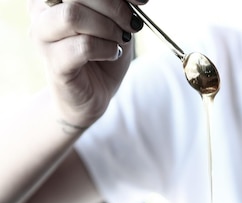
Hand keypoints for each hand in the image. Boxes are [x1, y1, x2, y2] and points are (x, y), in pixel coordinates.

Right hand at [28, 0, 147, 129]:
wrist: (92, 97)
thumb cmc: (101, 57)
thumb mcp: (115, 23)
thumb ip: (117, 5)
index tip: (141, 2)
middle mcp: (41, 12)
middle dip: (113, 6)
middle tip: (131, 24)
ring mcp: (43, 37)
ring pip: (73, 15)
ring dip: (107, 28)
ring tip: (119, 40)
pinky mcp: (54, 63)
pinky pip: (83, 46)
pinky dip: (106, 49)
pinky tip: (112, 54)